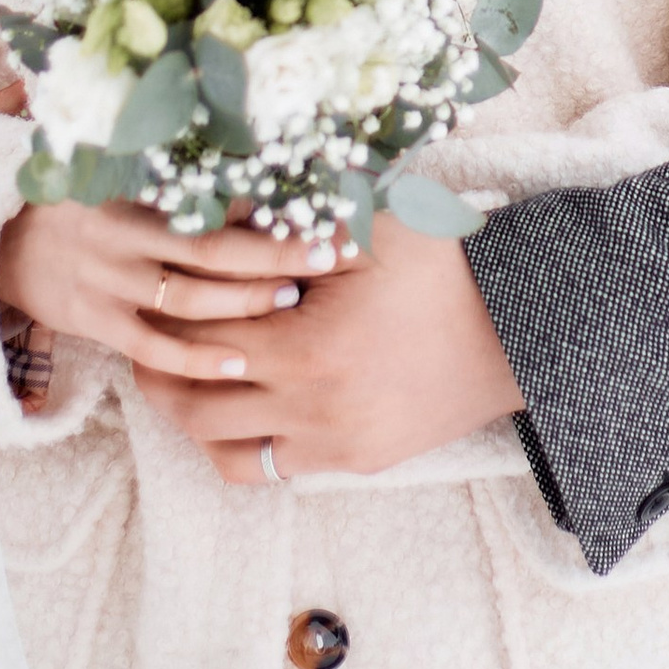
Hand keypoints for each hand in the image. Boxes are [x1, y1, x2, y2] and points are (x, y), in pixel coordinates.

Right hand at [0, 200, 316, 419]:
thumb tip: (247, 170)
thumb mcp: (113, 175)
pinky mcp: (95, 321)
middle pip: (211, 249)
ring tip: (293, 300)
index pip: (211, 202)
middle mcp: (124, 237)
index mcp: (134, 195)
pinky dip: (195, 358)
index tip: (317, 208)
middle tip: (328, 256)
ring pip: (188, 299)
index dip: (265, 208)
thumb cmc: (75, 204)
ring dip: (245, 303)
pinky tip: (239, 363)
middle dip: (274, 254)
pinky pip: (152, 346)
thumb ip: (169, 177)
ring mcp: (108, 282)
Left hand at [133, 210, 525, 487]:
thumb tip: (212, 199)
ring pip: (227, 452)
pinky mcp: (357, 462)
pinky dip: (245, 443)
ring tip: (187, 379)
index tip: (153, 296)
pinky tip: (242, 405)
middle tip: (148, 343)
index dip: (168, 319)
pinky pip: (274, 469)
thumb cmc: (441, 265)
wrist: (519, 329)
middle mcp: (313, 410)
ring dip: (198, 417)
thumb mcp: (363, 224)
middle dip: (163, 374)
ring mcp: (335, 444)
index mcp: (306, 348)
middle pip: (196, 407)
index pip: (201, 344)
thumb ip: (284, 217)